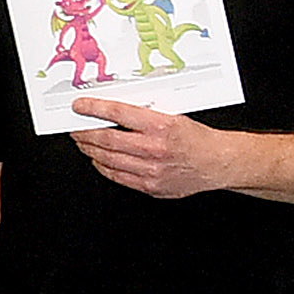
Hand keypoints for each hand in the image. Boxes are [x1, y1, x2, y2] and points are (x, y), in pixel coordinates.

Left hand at [71, 99, 237, 198]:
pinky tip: (98, 160)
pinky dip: (103, 167)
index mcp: (161, 126)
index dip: (94, 109)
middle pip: (107, 139)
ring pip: (108, 159)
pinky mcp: (150, 186)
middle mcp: (154, 149)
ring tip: (83, 143)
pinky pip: (117, 176)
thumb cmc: (197, 139)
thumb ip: (144, 116)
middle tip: (75, 128)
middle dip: (85, 133)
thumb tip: (114, 111)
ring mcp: (151, 170)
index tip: (80, 106)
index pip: (118, 113)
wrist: (217, 162)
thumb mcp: (173, 117)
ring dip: (90, 150)